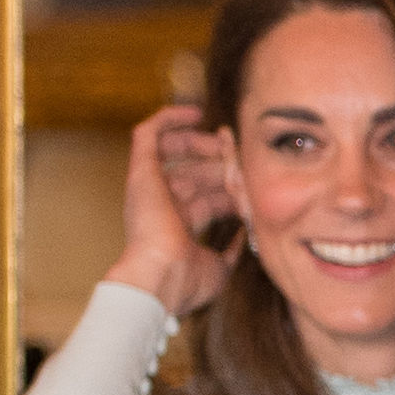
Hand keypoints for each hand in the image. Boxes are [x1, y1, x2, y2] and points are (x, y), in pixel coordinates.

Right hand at [103, 102, 238, 315]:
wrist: (160, 279)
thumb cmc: (186, 281)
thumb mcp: (219, 266)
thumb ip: (231, 250)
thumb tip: (244, 237)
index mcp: (179, 225)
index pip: (208, 197)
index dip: (231, 186)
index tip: (254, 181)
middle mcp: (162, 203)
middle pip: (196, 172)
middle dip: (222, 164)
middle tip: (244, 159)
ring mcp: (149, 187)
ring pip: (176, 151)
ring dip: (203, 142)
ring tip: (225, 140)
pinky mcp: (140, 172)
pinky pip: (147, 133)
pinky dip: (169, 118)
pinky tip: (195, 113)